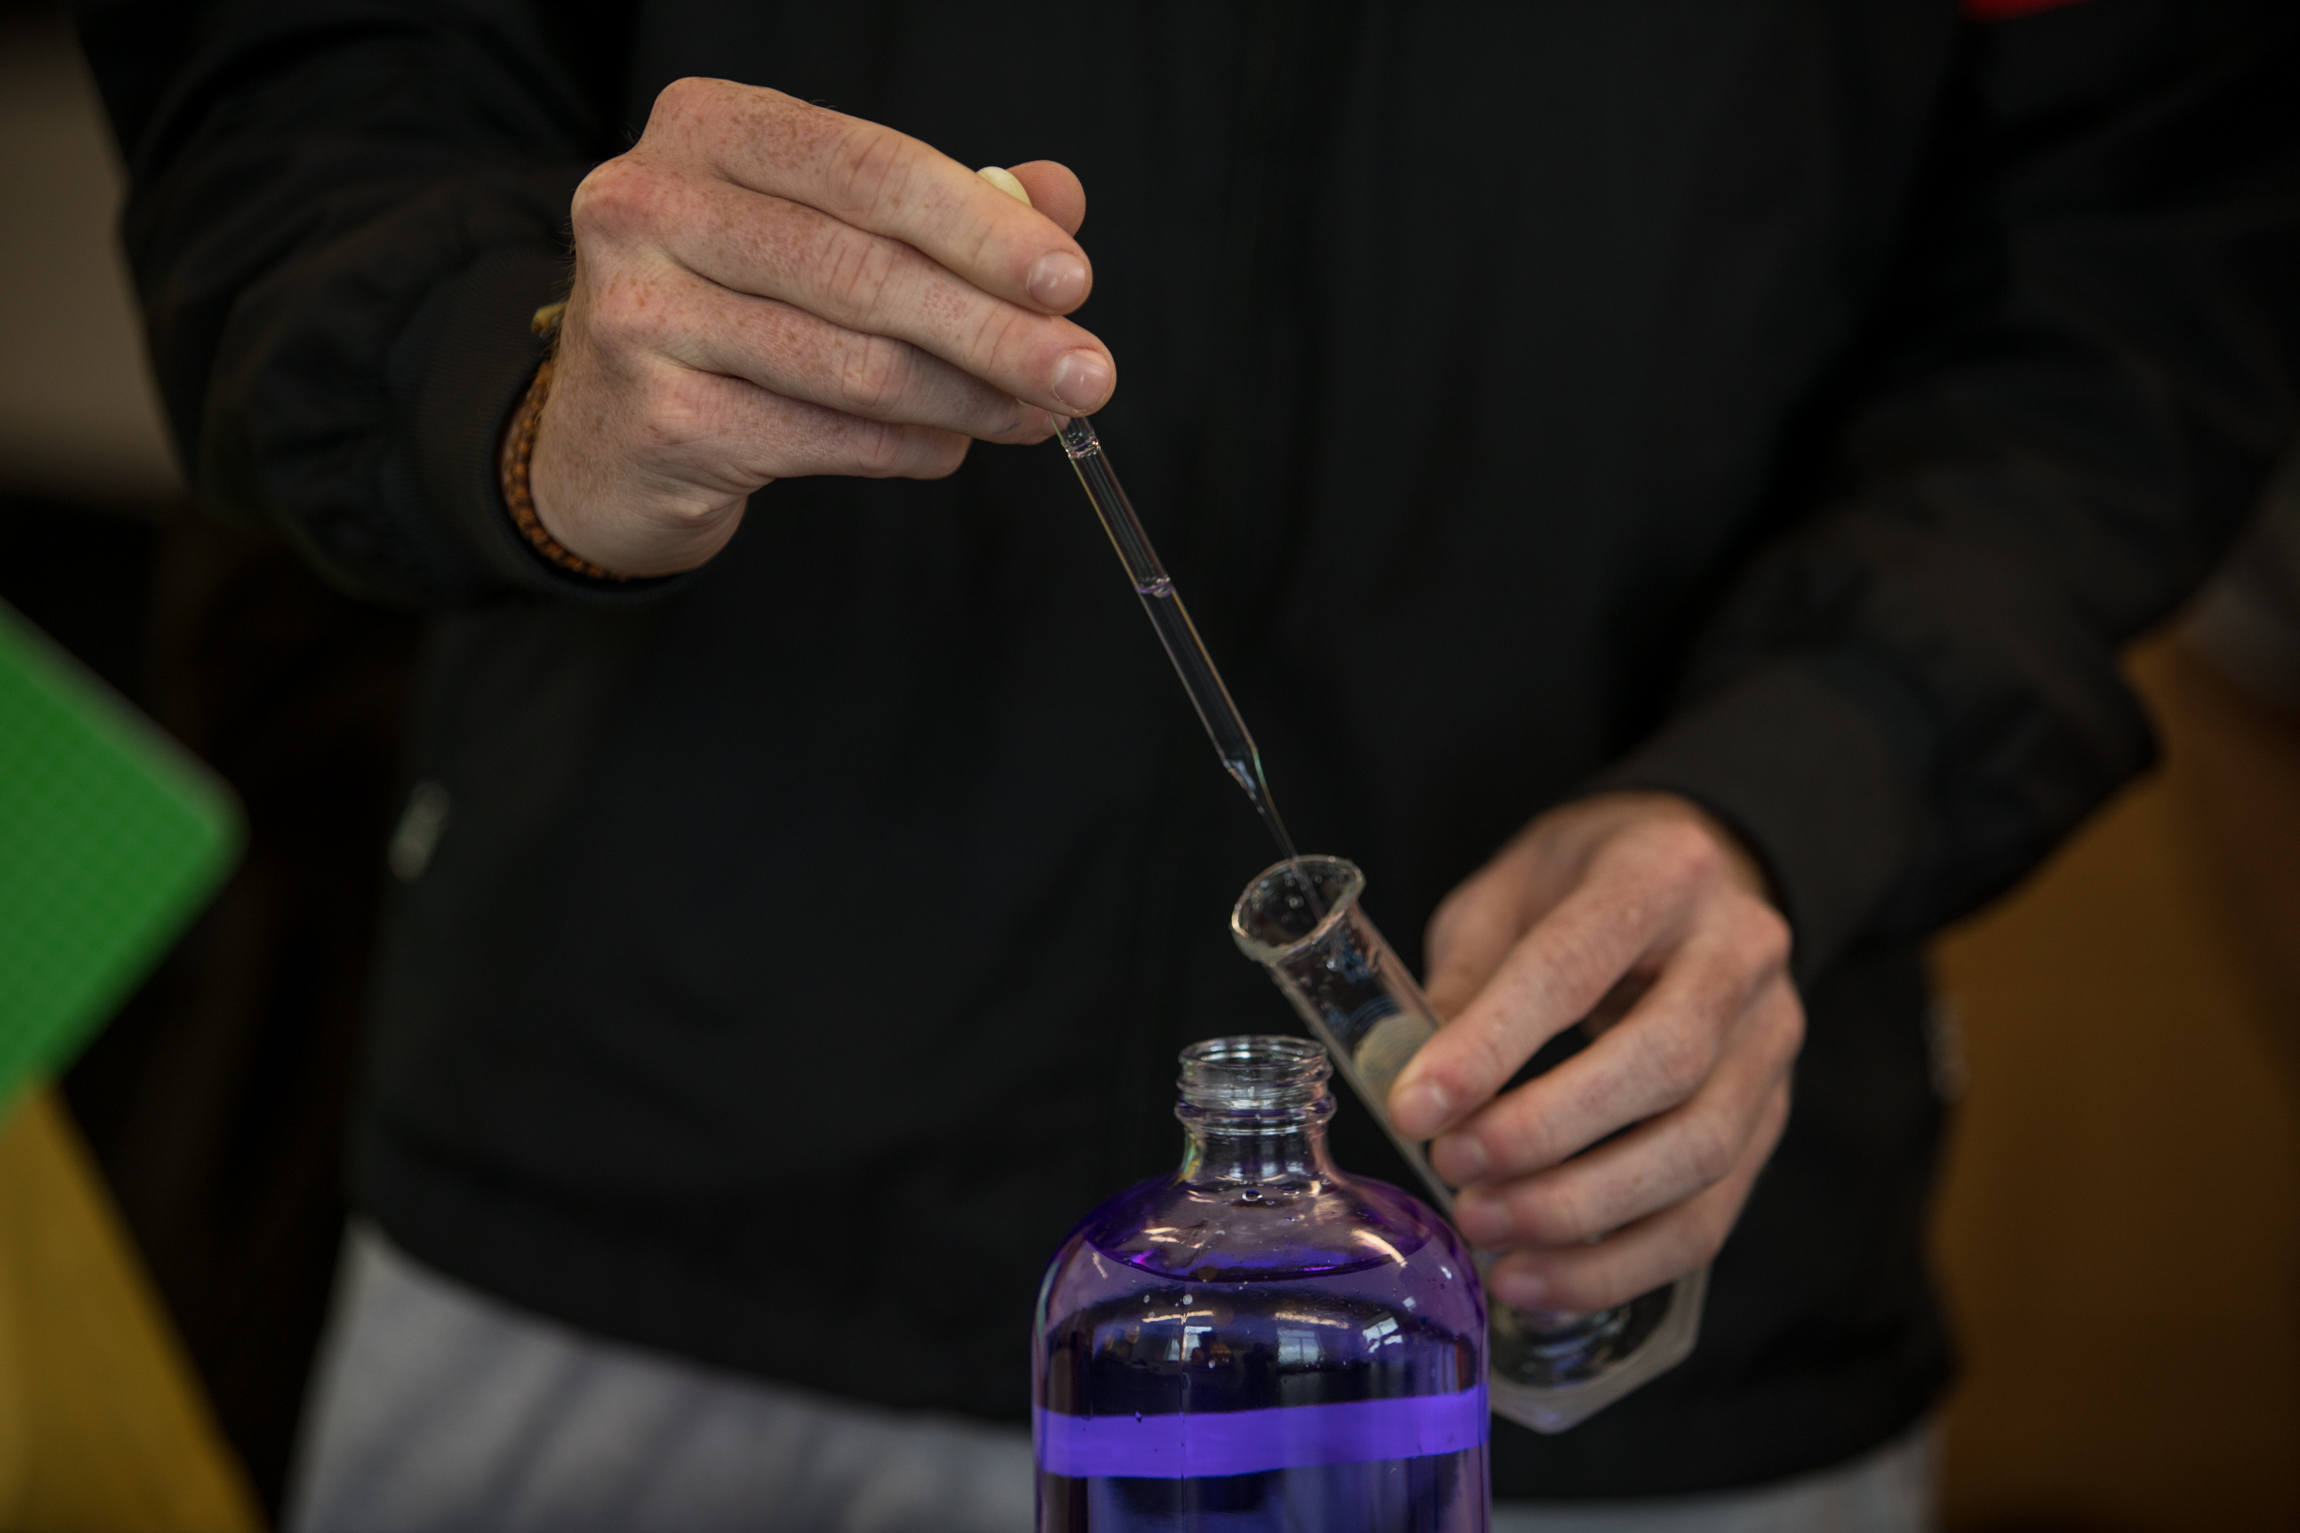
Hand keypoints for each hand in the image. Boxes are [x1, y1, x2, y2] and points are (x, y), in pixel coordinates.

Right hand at [529, 79, 1114, 574]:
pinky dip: (908, 448)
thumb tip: (1060, 199)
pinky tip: (952, 447)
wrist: (610, 434)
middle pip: (867, 272)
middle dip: (996, 330)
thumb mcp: (829, 232)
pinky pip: (824, 437)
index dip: (983, 229)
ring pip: (852, 364)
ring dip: (968, 399)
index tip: (1073, 281)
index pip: (870, 169)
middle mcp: (653, 205)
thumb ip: (944, 208)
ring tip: (1037, 417)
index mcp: (708, 128)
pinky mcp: (658, 416)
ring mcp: (641, 314)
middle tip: (1087, 373)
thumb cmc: (736, 310)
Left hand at [1387, 792, 1802, 1313]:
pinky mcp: (1774, 1113)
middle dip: (1546, 1135)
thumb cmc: (1582, 882)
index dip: (1493, 1044)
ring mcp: (1772, 1037)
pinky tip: (1541, 1280)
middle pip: (1663, 1064)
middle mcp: (1739, 951)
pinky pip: (1713, 1213)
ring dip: (1583, 1213)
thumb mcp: (1506, 893)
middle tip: (1454, 1172)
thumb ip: (1466, 977)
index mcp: (1660, 871)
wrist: (1694, 871)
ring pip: (1701, 1151)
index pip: (1576, 965)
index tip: (1415, 1108)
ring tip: (1488, 1234)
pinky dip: (1623, 1263)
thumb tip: (1409, 1079)